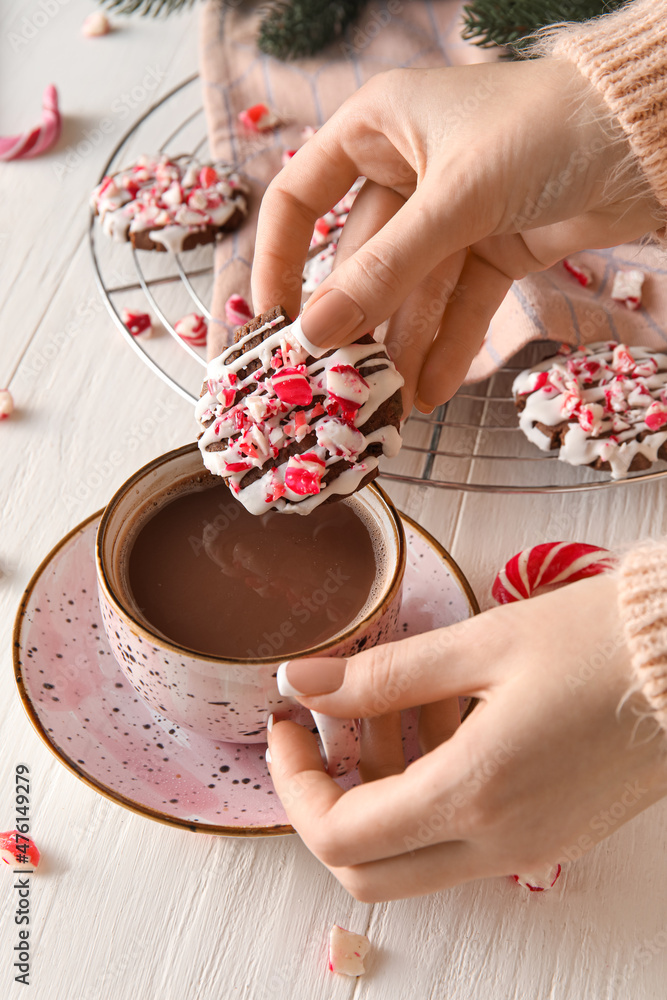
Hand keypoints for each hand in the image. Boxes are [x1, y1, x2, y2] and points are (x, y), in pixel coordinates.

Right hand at [252, 59, 661, 412]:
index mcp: (377, 129)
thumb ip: (384, 271)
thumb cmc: (542, 130)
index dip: (279, 260)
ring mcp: (451, 213)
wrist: (647, 136)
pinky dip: (446, 345)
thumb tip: (316, 334)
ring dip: (399, 347)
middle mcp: (408, 169)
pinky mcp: (493, 247)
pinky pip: (457, 304)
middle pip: (359, 259)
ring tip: (386, 403)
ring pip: (409, 291)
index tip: (273, 321)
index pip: (299, 198)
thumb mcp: (452, 200)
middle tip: (337, 382)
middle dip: (354, 323)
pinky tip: (430, 391)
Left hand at [265, 575, 666, 900]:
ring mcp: (527, 848)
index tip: (286, 725)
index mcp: (474, 793)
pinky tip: (442, 720)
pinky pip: (460, 839)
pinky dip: (427, 794)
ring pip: (412, 856)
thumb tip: (302, 682)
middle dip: (324, 801)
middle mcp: (498, 841)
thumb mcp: (481, 643)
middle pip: (366, 871)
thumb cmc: (597, 643)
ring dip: (379, 791)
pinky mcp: (549, 836)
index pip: (340, 834)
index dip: (293, 782)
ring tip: (390, 705)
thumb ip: (382, 674)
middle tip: (318, 730)